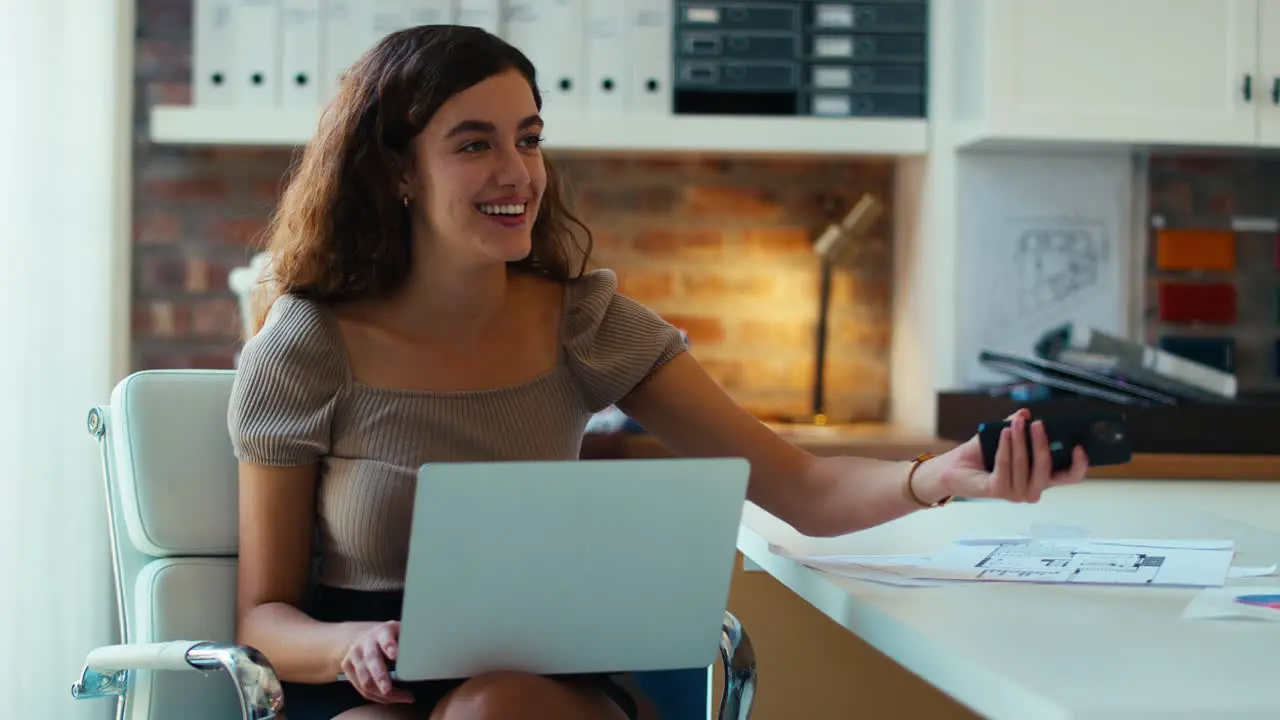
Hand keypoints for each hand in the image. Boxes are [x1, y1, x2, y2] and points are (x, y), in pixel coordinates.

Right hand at [339, 620, 412, 703]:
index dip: (389, 646)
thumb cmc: (390, 638)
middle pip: (372, 660)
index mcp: (383, 631)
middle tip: (389, 690)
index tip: (395, 655)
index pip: (385, 637)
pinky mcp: (347, 666)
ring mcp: (354, 654)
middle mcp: (366, 641)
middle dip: (381, 677)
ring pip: (365, 678)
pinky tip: (389, 698)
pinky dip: (375, 696)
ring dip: (381, 693)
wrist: (363, 636)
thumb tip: (428, 655)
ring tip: (399, 698)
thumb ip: (410, 642)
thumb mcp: (401, 633)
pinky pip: (361, 687)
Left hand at [921, 409, 1089, 503]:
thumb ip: (1017, 426)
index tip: (1079, 446)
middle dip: (1042, 443)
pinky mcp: (999, 491)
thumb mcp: (1005, 436)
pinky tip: (1004, 433)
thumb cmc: (983, 454)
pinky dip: (1005, 448)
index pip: (1069, 477)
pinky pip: (1006, 466)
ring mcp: (1016, 494)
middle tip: (1037, 423)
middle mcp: (1032, 489)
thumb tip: (1026, 412)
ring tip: (1015, 423)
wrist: (954, 467)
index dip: (1079, 465)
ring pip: (1026, 465)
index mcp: (1041, 477)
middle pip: (1047, 468)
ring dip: (1021, 442)